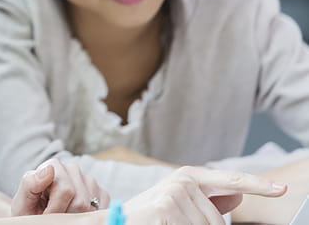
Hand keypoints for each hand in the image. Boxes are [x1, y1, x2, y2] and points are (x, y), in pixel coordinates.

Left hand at [11, 158, 109, 214]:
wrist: (38, 215)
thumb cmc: (29, 209)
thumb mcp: (23, 200)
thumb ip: (31, 183)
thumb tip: (50, 169)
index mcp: (53, 165)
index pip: (66, 190)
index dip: (55, 209)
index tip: (44, 214)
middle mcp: (72, 169)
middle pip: (80, 201)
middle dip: (65, 213)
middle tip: (52, 215)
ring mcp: (88, 179)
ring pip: (90, 206)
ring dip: (75, 215)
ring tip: (62, 213)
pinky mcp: (99, 192)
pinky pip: (100, 208)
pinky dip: (87, 215)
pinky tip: (73, 213)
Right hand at [124, 166, 287, 223]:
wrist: (116, 221)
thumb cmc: (149, 215)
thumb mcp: (180, 204)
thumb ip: (209, 199)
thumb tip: (238, 195)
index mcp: (189, 177)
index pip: (231, 181)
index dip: (257, 186)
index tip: (281, 190)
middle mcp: (184, 180)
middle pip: (218, 220)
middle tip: (175, 224)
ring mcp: (176, 192)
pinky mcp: (168, 207)